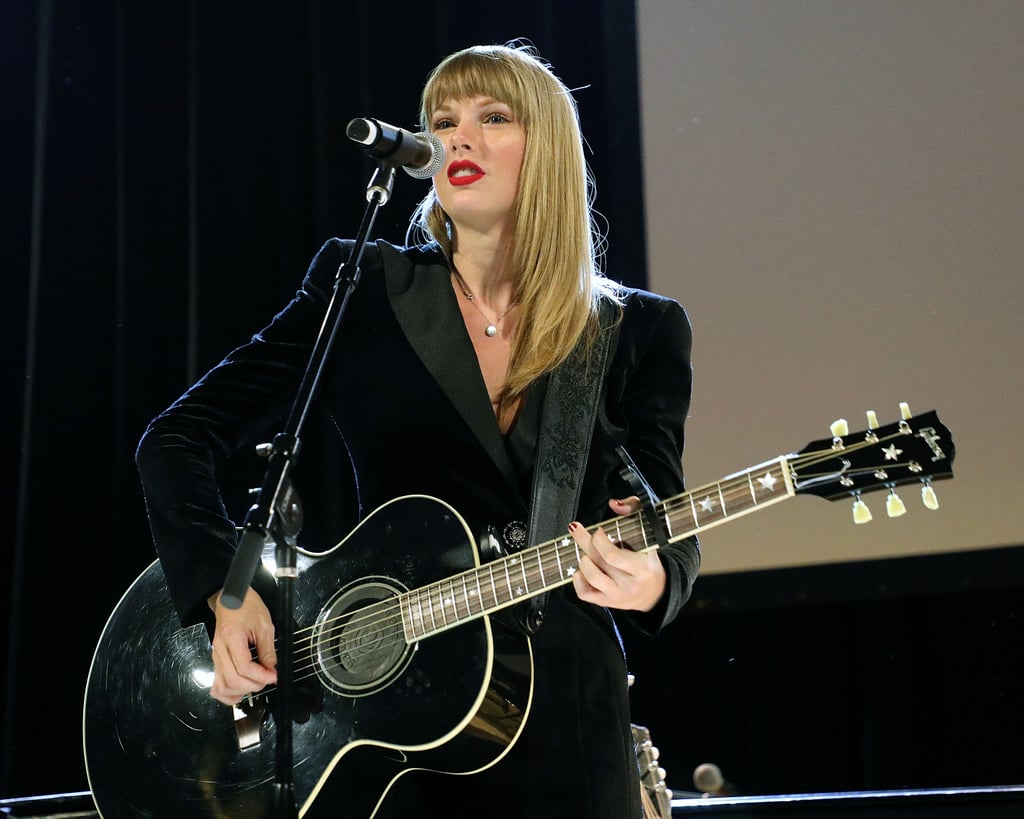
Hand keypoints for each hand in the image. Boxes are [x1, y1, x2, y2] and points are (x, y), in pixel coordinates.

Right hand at [208, 588, 277, 705]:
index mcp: (232, 637)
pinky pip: (216, 683)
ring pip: (222, 685)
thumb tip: (271, 669)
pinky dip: (227, 692)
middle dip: (253, 685)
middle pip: (233, 679)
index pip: (243, 667)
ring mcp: (215, 655)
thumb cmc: (247, 606)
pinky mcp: (216, 659)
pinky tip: (239, 692)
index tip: (273, 676)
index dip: (260, 676)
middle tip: (268, 680)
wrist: (232, 598)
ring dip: (241, 691)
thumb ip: (268, 650)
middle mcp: (220, 648)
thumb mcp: (264, 625)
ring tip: (256, 685)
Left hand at [569, 496, 666, 611]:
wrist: (656, 592)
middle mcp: (629, 584)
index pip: (613, 556)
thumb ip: (634, 510)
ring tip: (586, 552)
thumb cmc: (650, 560)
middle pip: (599, 562)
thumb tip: (614, 504)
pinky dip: (578, 579)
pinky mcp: (607, 603)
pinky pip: (585, 593)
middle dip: (584, 541)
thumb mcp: (650, 533)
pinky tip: (582, 570)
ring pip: (591, 578)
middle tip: (577, 529)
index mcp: (642, 568)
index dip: (600, 541)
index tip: (599, 531)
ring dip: (583, 561)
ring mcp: (617, 596)